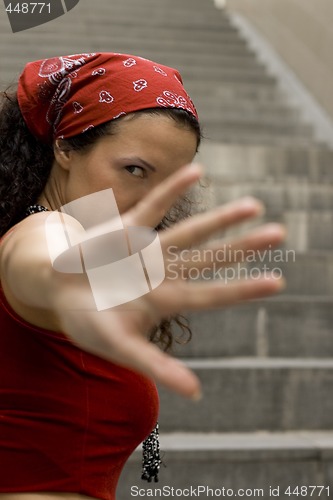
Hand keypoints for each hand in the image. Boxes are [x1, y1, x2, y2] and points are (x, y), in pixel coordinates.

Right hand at [55, 164, 285, 398]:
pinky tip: (198, 171)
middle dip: (242, 248)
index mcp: (164, 301)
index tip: (277, 282)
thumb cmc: (90, 322)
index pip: (210, 295)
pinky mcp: (125, 229)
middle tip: (279, 234)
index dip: (242, 289)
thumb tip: (196, 393)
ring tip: (254, 204)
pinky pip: (153, 206)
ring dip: (219, 219)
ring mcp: (146, 249)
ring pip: (189, 231)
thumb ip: (156, 366)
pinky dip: (172, 189)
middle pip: (208, 259)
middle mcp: (163, 273)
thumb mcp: (121, 348)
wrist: (56, 291)